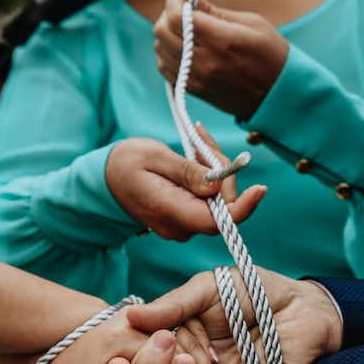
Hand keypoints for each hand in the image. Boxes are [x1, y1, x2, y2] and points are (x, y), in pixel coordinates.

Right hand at [106, 137, 265, 241]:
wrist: (103, 181)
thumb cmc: (124, 165)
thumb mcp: (154, 158)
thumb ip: (187, 173)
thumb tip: (216, 187)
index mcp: (171, 212)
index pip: (217, 221)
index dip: (244, 207)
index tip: (260, 188)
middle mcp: (181, 225)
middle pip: (224, 205)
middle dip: (223, 171)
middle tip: (201, 138)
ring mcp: (184, 224)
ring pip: (219, 200)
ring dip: (215, 169)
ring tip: (194, 142)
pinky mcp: (187, 216)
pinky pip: (210, 199)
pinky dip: (209, 176)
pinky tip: (194, 155)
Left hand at [154, 0, 288, 119]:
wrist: (278, 96)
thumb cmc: (271, 55)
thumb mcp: (252, 24)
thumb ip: (217, 12)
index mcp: (221, 40)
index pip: (176, 17)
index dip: (173, 1)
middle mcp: (205, 61)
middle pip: (162, 32)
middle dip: (168, 15)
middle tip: (183, 11)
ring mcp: (198, 78)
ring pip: (160, 50)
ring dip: (167, 35)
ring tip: (184, 30)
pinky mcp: (195, 91)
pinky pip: (165, 69)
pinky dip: (167, 54)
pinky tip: (182, 48)